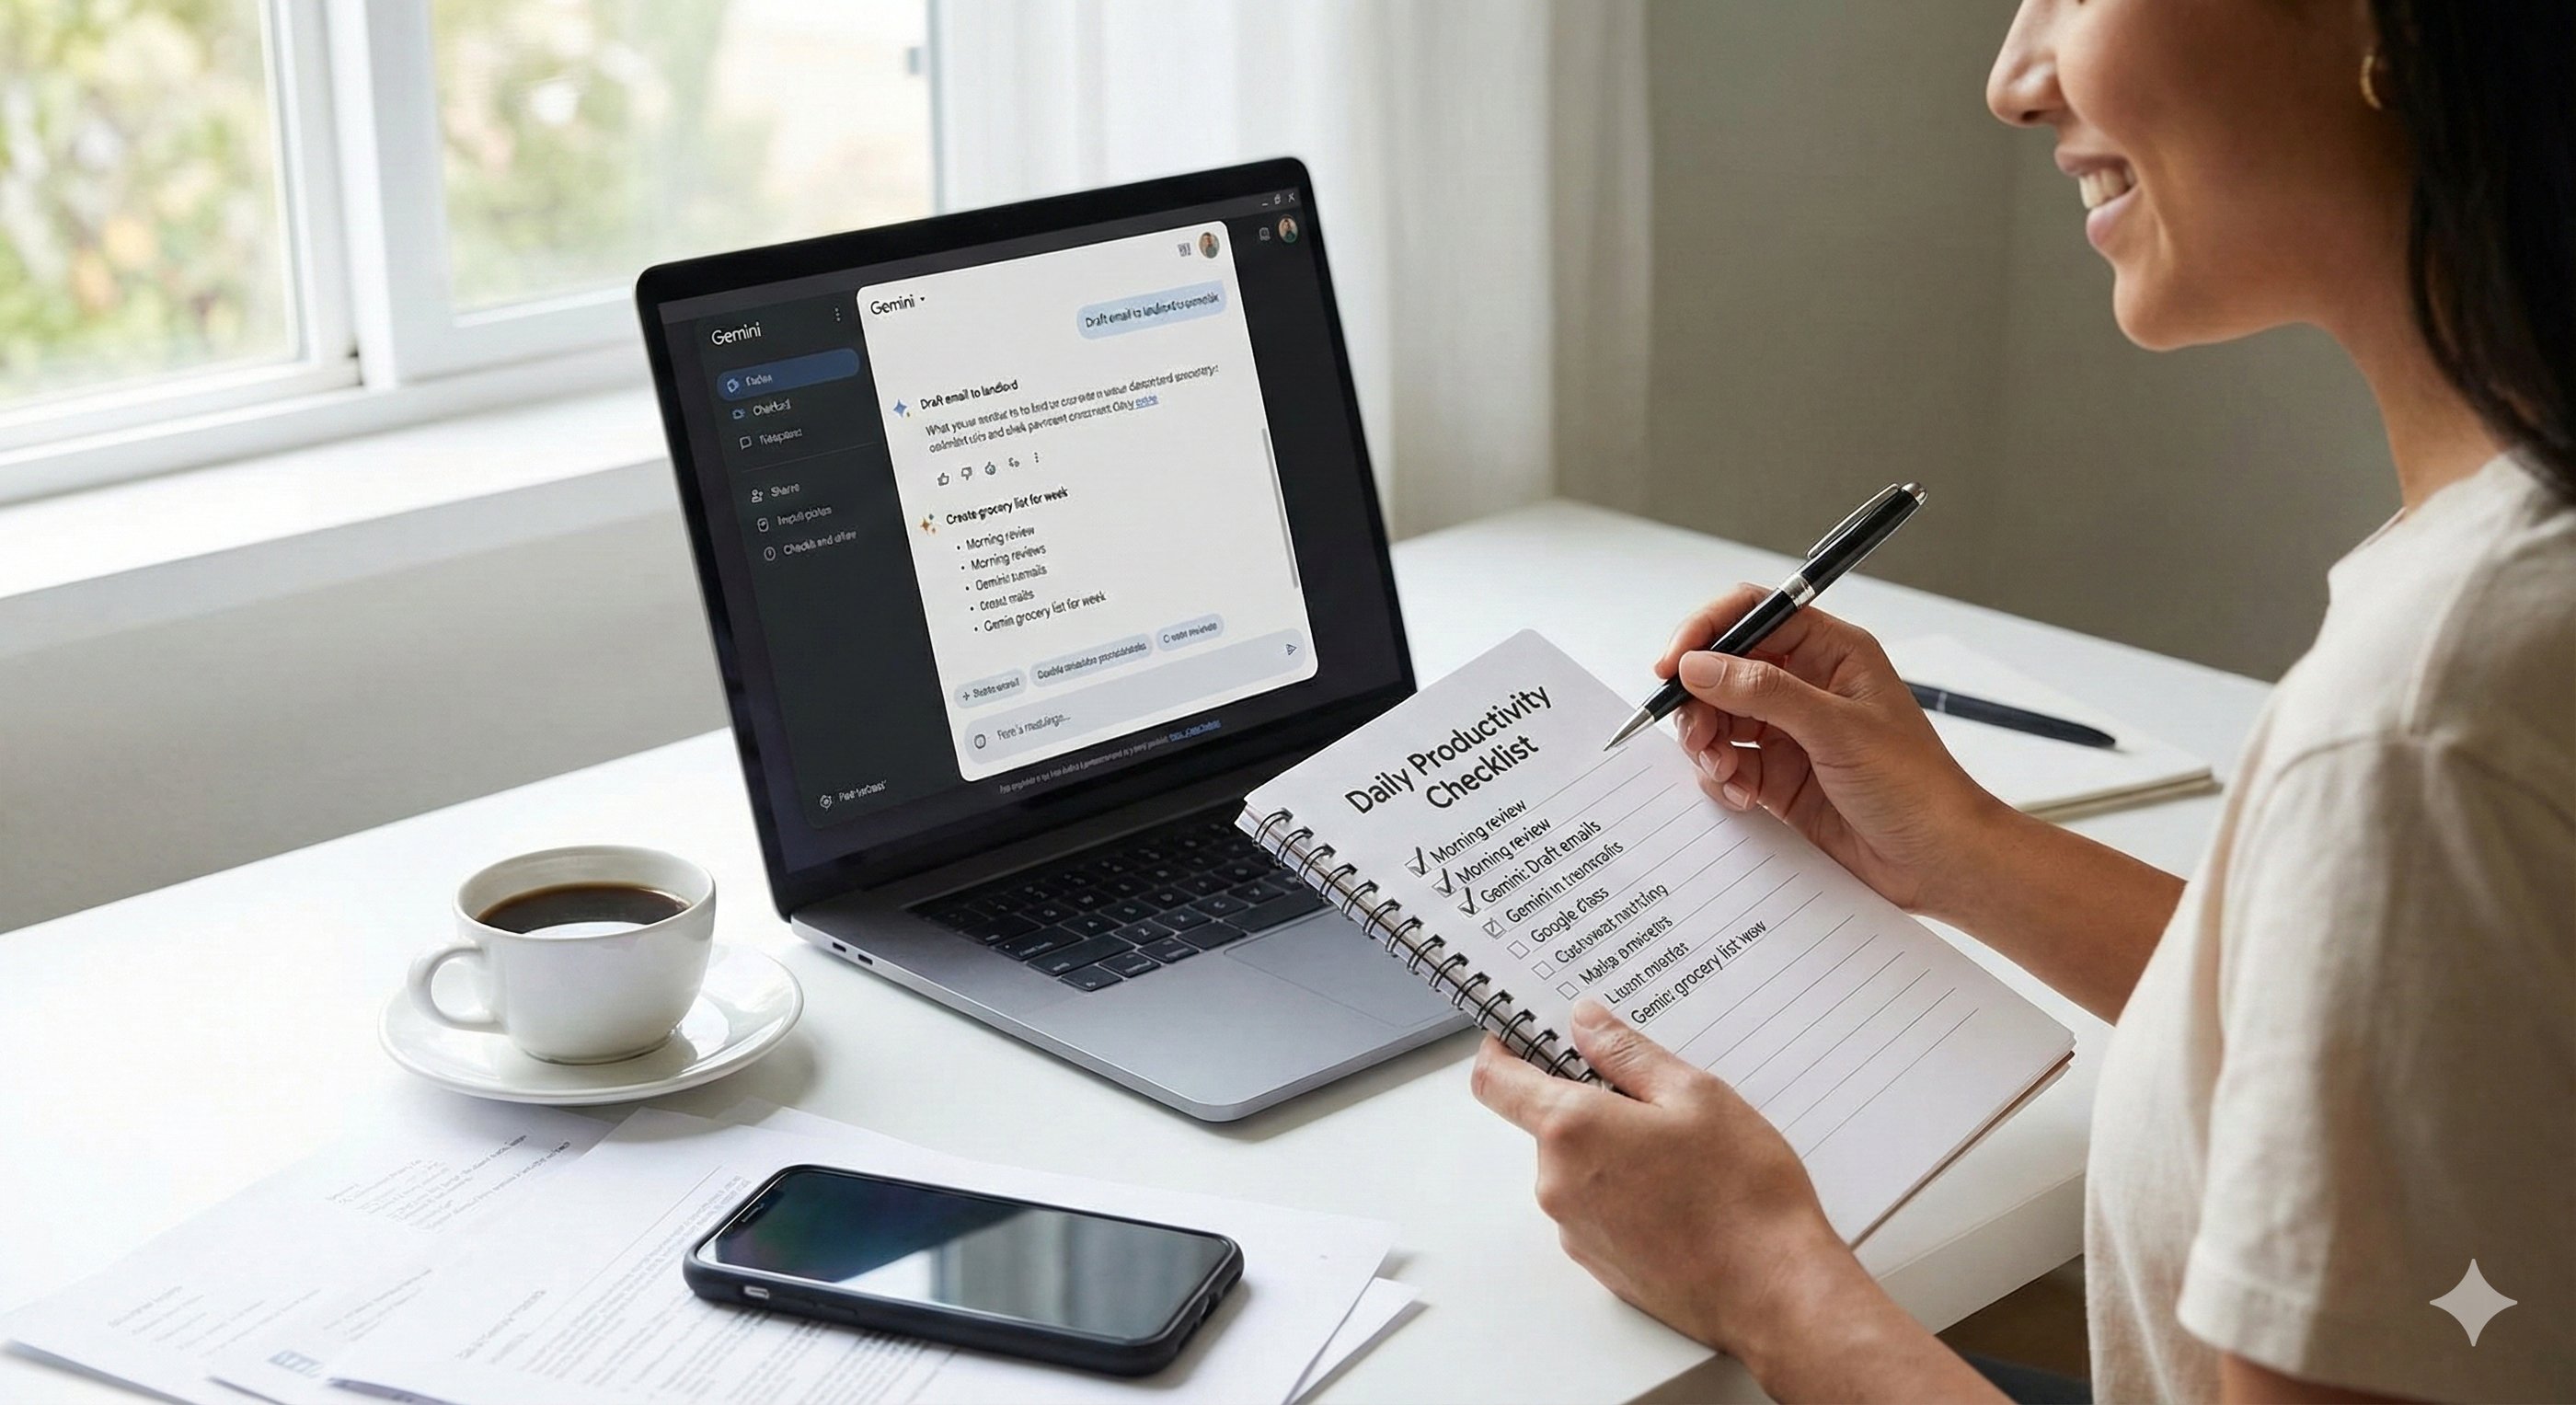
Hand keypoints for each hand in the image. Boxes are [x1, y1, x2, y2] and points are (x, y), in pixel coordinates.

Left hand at [1470, 1001, 1852, 1359]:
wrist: (1773, 1293)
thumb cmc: (1743, 1194)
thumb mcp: (1695, 1094)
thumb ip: (1626, 1052)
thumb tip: (1583, 1022)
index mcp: (1572, 1131)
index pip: (1495, 1081)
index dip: (1502, 1049)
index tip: (1522, 1034)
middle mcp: (1558, 1184)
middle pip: (1547, 1124)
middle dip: (1590, 1104)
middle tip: (1656, 1100)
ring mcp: (1575, 1231)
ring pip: (1577, 1168)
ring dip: (1612, 1151)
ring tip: (1682, 1155)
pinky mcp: (1598, 1265)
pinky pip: (1595, 1209)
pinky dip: (1624, 1193)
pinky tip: (1681, 1196)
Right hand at [1656, 585, 2006, 917]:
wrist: (1939, 860)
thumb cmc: (1915, 786)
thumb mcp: (1838, 729)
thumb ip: (1764, 692)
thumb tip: (1699, 666)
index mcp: (1832, 653)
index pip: (1755, 615)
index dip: (1708, 632)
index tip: (1673, 665)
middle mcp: (1807, 687)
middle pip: (1724, 670)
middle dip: (1700, 701)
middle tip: (1697, 735)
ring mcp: (1791, 732)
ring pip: (1719, 719)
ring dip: (1708, 744)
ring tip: (1726, 772)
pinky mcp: (1779, 776)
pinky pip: (1728, 763)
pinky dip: (1723, 779)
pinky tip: (1744, 797)